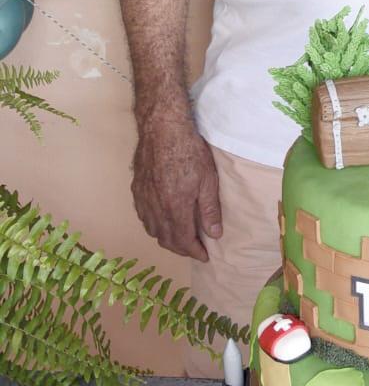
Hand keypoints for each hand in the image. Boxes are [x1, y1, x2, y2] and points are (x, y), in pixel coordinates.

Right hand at [131, 109, 221, 260]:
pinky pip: (143, 216)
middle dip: (181, 248)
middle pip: (166, 239)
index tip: (204, 256)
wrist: (162, 129)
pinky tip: (161, 221)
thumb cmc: (189, 151)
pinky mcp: (137, 189)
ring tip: (180, 238)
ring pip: (152, 229)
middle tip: (194, 249)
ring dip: (166, 238)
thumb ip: (209, 210)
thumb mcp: (208, 180)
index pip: (184, 241)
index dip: (194, 251)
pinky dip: (153, 225)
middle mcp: (156, 208)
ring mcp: (143, 199)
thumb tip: (215, 234)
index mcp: (175, 208)